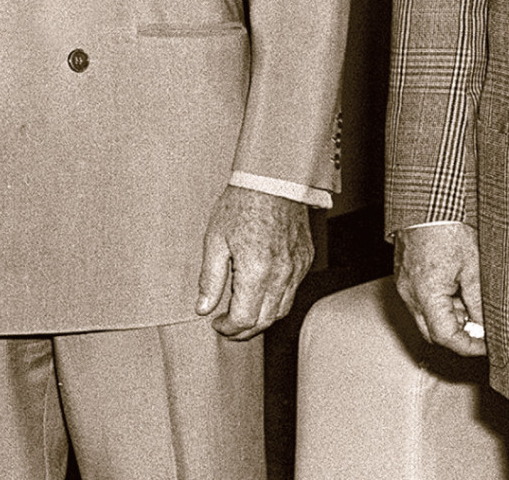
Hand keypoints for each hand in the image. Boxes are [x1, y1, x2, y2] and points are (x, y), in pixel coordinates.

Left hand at [196, 186, 312, 339]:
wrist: (272, 179)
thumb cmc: (242, 203)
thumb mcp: (215, 240)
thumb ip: (210, 279)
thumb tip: (203, 307)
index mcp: (256, 271)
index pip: (244, 319)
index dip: (228, 328)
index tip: (217, 323)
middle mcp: (281, 274)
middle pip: (265, 321)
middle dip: (244, 330)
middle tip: (228, 326)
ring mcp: (296, 268)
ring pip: (282, 310)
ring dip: (262, 319)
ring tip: (243, 313)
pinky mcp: (305, 260)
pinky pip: (293, 291)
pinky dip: (277, 301)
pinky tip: (261, 293)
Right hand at [393, 220, 486, 356]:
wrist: (427, 204)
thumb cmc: (448, 228)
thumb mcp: (473, 268)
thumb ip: (479, 303)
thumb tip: (487, 326)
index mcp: (426, 294)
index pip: (446, 337)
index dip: (469, 346)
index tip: (487, 345)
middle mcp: (409, 293)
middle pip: (432, 333)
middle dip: (458, 335)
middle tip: (481, 328)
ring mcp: (403, 285)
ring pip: (426, 318)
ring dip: (449, 318)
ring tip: (471, 301)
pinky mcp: (403, 276)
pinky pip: (420, 302)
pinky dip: (439, 304)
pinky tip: (456, 289)